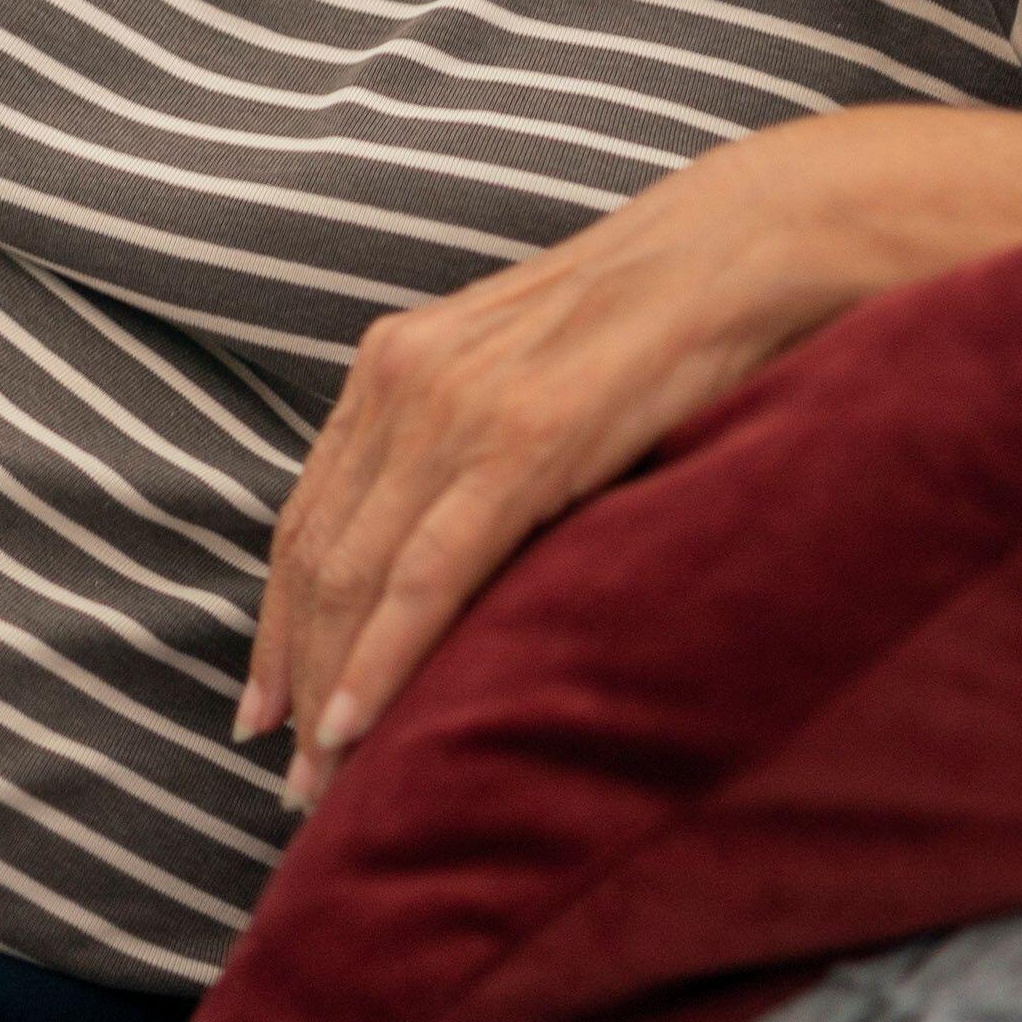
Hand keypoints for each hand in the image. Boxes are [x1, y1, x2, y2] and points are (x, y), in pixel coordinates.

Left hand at [236, 104, 1021, 812]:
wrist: (755, 242)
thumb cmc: (670, 324)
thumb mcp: (547, 380)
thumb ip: (486, 447)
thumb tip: (466, 546)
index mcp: (402, 361)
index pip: (312, 511)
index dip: (283, 612)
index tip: (266, 700)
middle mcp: (405, 376)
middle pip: (316, 552)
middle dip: (293, 666)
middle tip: (288, 775)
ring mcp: (454, 404)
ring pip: (356, 573)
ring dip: (331, 683)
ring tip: (322, 780)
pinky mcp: (516, 440)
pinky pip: (425, 571)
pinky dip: (383, 656)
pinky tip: (361, 724)